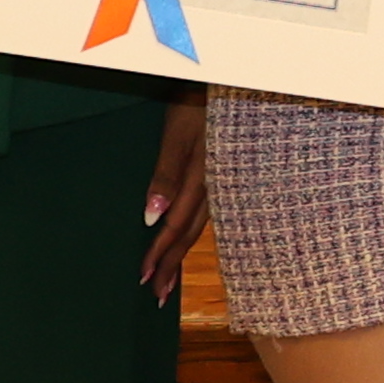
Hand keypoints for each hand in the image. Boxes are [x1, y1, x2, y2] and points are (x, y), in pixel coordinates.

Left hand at [138, 95, 208, 300]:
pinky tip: (189, 238)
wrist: (238, 85)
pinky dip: (194, 232)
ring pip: (200, 226)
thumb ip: (166, 174)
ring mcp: (222, 182)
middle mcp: (214, 187)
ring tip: (171, 281)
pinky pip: (208, 212)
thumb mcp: (177, 135)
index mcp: (201, 180)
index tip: (145, 280)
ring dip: (182, 254)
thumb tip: (151, 218)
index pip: (177, 227)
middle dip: (172, 266)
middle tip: (158, 297)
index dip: (160, 254)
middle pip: (190, 234)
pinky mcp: (224, 174)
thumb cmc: (198, 103)